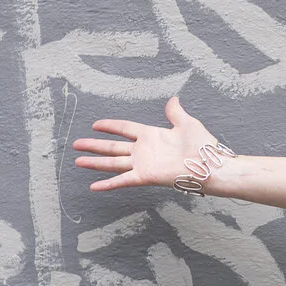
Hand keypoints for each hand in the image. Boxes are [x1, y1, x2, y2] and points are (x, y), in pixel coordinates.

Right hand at [72, 95, 218, 191]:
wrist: (210, 166)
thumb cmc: (202, 146)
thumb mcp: (187, 123)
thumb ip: (175, 112)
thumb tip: (173, 99)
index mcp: (151, 135)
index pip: (125, 129)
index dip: (110, 126)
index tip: (95, 125)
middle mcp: (143, 150)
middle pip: (113, 147)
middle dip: (94, 146)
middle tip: (76, 144)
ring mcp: (143, 164)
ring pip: (113, 163)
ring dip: (95, 162)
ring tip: (77, 161)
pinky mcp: (145, 176)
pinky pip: (122, 180)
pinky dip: (108, 184)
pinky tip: (93, 186)